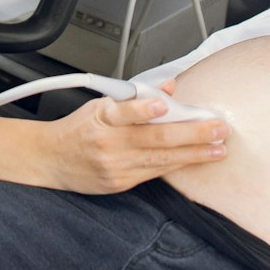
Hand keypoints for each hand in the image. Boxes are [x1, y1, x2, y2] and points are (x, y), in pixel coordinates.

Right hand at [36, 81, 228, 192]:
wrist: (51, 159)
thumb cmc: (79, 128)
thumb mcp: (100, 104)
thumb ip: (135, 97)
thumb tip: (169, 86)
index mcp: (101, 117)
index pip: (123, 110)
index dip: (144, 108)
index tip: (164, 103)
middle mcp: (108, 142)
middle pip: (154, 137)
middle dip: (192, 133)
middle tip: (218, 128)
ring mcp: (114, 166)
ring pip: (160, 159)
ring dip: (193, 153)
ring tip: (218, 148)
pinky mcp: (119, 183)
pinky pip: (154, 172)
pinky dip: (176, 165)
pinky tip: (195, 160)